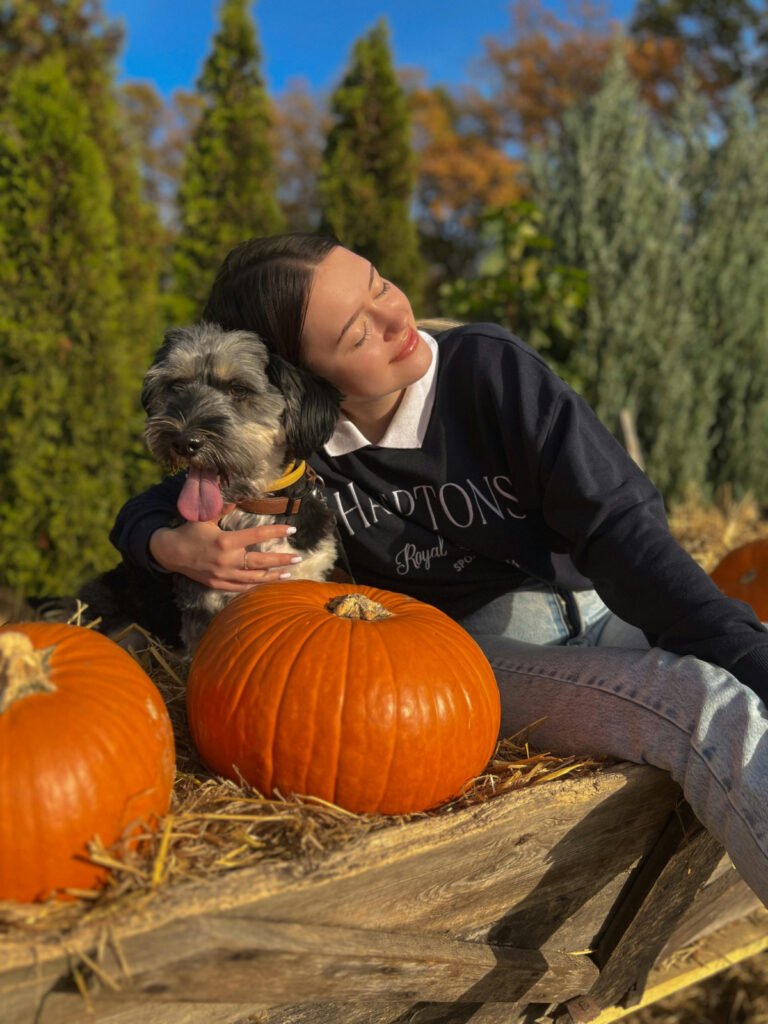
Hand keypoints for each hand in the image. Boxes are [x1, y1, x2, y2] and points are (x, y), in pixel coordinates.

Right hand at [149, 517, 301, 591]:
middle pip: (260, 561)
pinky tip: (268, 583)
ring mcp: (223, 575)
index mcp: (225, 541)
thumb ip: (224, 507)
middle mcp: (226, 560)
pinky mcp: (219, 584)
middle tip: (299, 557)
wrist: (171, 553)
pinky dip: (256, 585)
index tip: (292, 529)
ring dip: (273, 576)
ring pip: (254, 578)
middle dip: (282, 560)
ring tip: (289, 573)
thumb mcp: (206, 517)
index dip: (276, 532)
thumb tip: (239, 495)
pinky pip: (242, 587)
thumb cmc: (190, 531)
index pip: (256, 536)